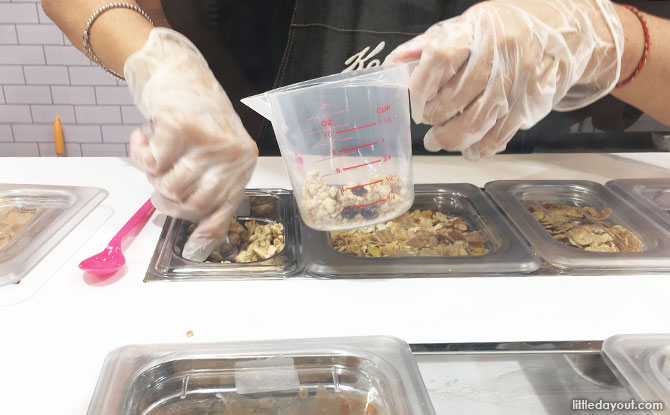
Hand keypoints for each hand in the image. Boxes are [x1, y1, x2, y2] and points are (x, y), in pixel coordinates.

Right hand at [125, 28, 257, 260]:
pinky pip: (151, 164)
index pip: (226, 206)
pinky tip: (141, 138)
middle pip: (195, 203)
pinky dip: (138, 154)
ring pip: (171, 186)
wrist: (177, 69)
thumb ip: (211, 186)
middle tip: (157, 188)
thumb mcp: (215, 151)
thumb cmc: (196, 114)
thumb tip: (200, 239)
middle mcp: (231, 152)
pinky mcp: (180, 127)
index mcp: (243, 161)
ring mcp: (207, 140)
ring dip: (153, 177)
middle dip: (169, 203)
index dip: (207, 229)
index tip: (192, 246)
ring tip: (153, 157)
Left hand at [385, 0, 623, 159]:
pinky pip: (499, 135)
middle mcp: (499, 54)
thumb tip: (395, 63)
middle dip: (434, 117)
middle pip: (456, 97)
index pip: (442, 57)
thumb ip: (429, 44)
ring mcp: (517, 81)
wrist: (562, 33)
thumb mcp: (466, 26)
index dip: (423, 86)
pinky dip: (480, 148)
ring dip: (451, 138)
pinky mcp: (530, 104)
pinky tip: (470, 149)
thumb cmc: (503, 30)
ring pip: (476, 122)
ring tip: (438, 141)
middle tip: (427, 123)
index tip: (416, 102)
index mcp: (476, 30)